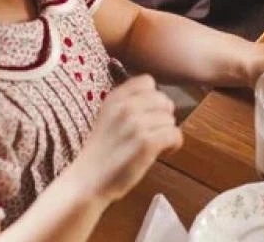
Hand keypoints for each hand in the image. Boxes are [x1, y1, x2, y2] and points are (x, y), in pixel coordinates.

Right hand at [70, 75, 182, 203]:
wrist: (87, 182)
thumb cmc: (102, 152)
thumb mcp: (108, 116)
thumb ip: (129, 103)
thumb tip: (163, 101)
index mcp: (114, 97)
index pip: (147, 81)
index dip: (153, 98)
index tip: (148, 114)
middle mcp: (125, 106)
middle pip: (163, 100)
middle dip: (163, 116)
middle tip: (154, 133)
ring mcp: (136, 124)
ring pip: (170, 120)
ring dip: (167, 133)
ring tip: (153, 146)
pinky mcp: (146, 143)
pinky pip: (175, 134)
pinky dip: (174, 145)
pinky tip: (163, 153)